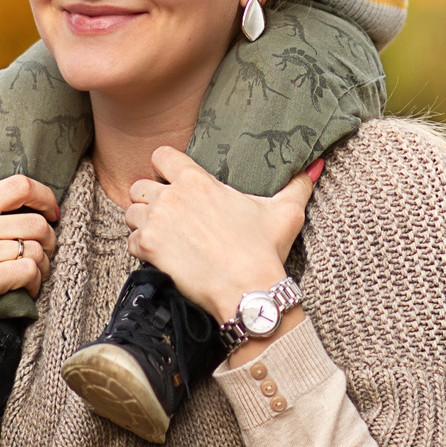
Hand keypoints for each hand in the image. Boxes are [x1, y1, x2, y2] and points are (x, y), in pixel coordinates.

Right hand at [0, 175, 61, 357]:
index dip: (44, 195)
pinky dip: (36, 282)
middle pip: (36, 222)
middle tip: (46, 248)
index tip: (50, 210)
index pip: (19, 185)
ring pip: (37, 249)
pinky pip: (30, 272)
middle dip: (50, 237)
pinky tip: (27, 289)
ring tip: (36, 271)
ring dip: (44, 263)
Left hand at [123, 148, 319, 328]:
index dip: (164, 168)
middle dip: (149, 199)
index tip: (173, 182)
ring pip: (130, 212)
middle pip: (140, 185)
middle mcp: (172, 195)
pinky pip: (129, 241)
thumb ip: (298, 184)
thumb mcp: (285, 212)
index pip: (161, 155)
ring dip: (142, 224)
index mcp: (198, 180)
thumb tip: (316, 165)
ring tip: (163, 239)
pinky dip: (140, 250)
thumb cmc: (264, 251)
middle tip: (167, 217)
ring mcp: (157, 220)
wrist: (248, 291)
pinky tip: (161, 259)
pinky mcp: (148, 246)